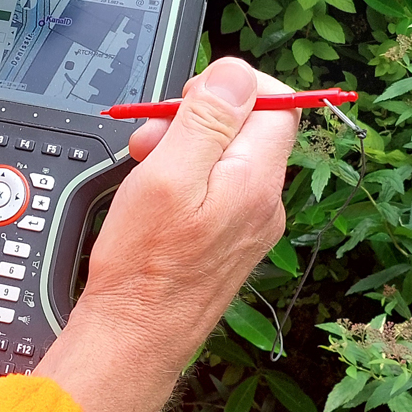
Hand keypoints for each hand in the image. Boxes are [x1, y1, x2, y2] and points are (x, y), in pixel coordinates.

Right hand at [34, 57, 296, 411]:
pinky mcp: (231, 241)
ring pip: (228, 157)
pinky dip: (186, 178)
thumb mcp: (166, 176)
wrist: (134, 337)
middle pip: (248, 128)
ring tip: (145, 166)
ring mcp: (250, 224)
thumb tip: (238, 74)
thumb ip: (207, 120)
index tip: (190, 97)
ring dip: (186, 147)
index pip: (277, 103)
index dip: (233, 86)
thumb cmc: (143, 268)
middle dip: (197, 117)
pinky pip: (218, 188)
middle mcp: (263, 203)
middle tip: (150, 136)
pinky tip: (156, 195)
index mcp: (255, 181)